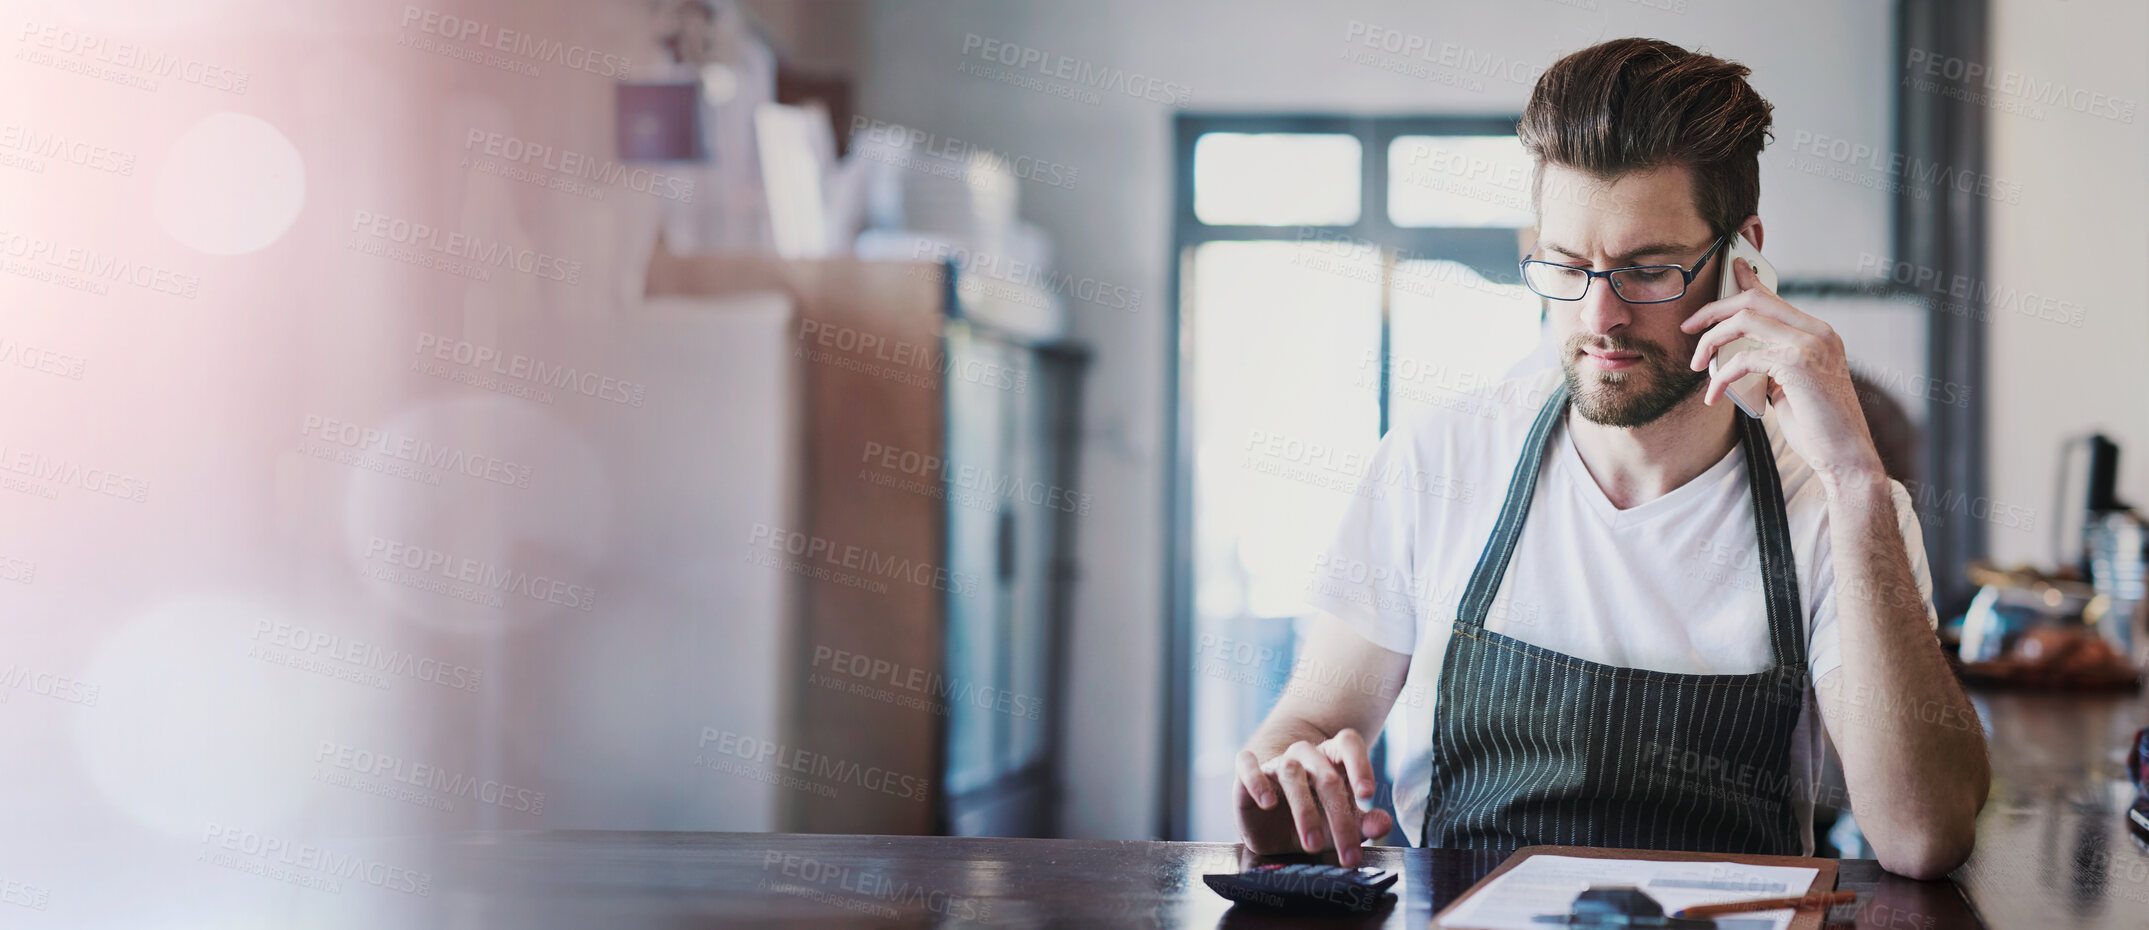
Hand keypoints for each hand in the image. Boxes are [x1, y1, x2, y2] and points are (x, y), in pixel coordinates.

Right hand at [1234, 729, 1392, 865]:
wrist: (1272, 828)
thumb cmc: (1314, 818)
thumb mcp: (1342, 823)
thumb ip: (1364, 822)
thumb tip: (1384, 823)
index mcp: (1332, 759)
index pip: (1348, 743)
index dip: (1359, 763)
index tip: (1367, 794)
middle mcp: (1305, 756)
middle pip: (1325, 774)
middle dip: (1339, 816)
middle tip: (1349, 852)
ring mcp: (1275, 763)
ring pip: (1290, 771)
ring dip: (1304, 810)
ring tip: (1314, 845)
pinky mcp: (1246, 775)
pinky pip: (1247, 765)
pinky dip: (1257, 780)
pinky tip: (1268, 802)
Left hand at [1682, 257, 1886, 493]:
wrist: (1846, 456)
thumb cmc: (1818, 426)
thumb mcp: (1791, 385)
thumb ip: (1772, 363)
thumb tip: (1738, 356)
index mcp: (1818, 333)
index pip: (1774, 298)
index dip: (1747, 281)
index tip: (1728, 271)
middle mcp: (1817, 331)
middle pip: (1754, 300)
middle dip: (1714, 310)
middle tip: (1689, 327)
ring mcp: (1810, 344)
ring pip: (1743, 321)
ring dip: (1711, 341)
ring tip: (1696, 364)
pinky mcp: (1797, 363)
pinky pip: (1743, 359)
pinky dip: (1721, 376)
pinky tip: (1713, 395)